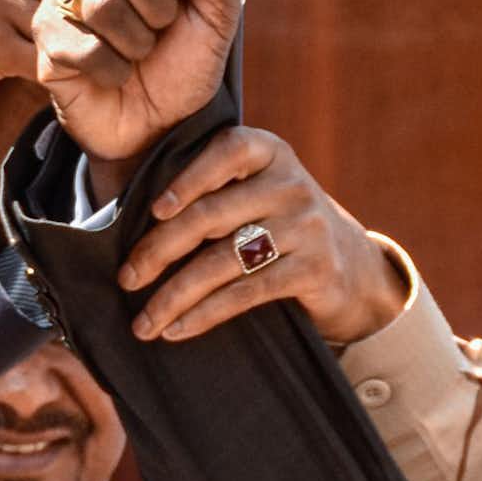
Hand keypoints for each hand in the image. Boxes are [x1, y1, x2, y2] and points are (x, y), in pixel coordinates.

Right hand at [32, 0, 238, 168]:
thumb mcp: (217, 5)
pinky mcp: (45, 39)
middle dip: (161, 7)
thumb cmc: (184, 65)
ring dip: (137, 44)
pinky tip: (112, 77)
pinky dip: (113, 71)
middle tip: (159, 31)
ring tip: (134, 56)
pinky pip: (85, 47)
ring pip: (104, 2)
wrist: (160, 129)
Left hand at [116, 126, 407, 347]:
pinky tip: (177, 329)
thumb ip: (214, 193)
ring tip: (143, 322)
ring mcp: (305, 227)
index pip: (226, 152)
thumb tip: (132, 223)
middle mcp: (290, 184)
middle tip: (126, 279)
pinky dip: (205, 314)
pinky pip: (245, 294)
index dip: (187, 179)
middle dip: (160, 250)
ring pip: (223, 261)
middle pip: (211, 215)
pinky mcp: (313, 270)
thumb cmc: (280, 227)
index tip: (153, 211)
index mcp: (270, 153)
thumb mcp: (258, 193)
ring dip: (175, 295)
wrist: (355, 267)